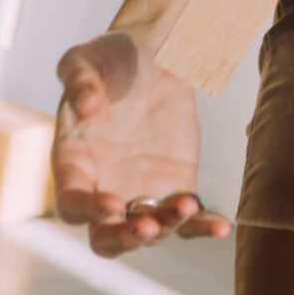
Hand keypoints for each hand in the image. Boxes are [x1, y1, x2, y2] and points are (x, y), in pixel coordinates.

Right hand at [53, 32, 230, 257]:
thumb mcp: (85, 59)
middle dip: (125, 239)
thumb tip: (85, 103)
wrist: (151, 56)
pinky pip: (187, 220)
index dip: (88, 210)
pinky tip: (221, 227)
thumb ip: (78, 79)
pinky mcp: (175, 186)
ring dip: (167, 225)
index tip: (112, 203)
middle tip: (148, 226)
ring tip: (188, 206)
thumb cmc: (109, 59)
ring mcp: (140, 192)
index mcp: (74, 165)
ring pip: (149, 231)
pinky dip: (202, 227)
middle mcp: (104, 188)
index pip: (72, 204)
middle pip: (106, 238)